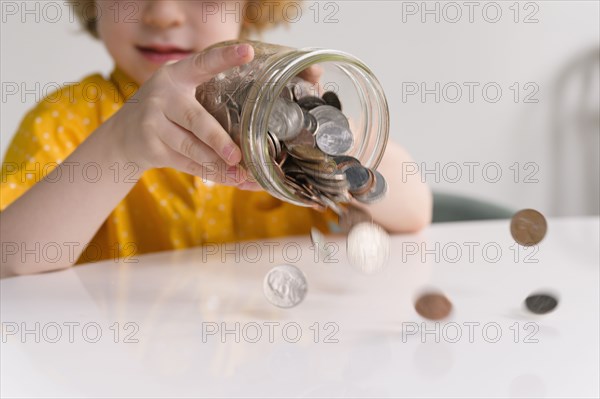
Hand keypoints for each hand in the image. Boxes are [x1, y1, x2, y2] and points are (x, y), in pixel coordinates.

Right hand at [107, 43, 258, 189]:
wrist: (122, 135)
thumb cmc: (166, 110)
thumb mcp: (179, 92)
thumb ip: (206, 96)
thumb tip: (253, 120)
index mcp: (177, 75)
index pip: (202, 63)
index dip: (225, 57)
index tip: (247, 52)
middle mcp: (163, 97)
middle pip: (195, 120)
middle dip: (217, 140)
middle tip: (236, 155)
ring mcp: (153, 123)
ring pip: (192, 147)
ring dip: (218, 164)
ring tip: (241, 175)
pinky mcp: (151, 148)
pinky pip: (187, 164)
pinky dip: (212, 174)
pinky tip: (231, 179)